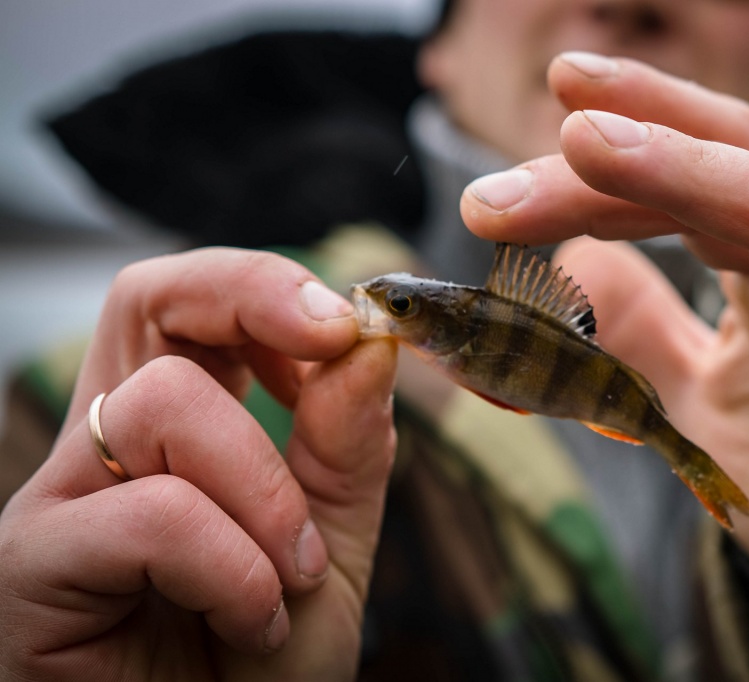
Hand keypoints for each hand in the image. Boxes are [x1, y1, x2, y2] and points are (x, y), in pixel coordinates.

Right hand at [0, 249, 396, 680]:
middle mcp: (104, 449)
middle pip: (145, 297)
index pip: (186, 303)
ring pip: (164, 404)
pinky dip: (231, 566)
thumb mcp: (328, 545)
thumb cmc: (259, 668)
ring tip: (289, 579)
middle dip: (248, 297)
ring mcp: (59, 501)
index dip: (262, 284)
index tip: (346, 320)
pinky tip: (249, 620)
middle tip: (330, 336)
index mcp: (173, 433)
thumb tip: (365, 346)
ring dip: (264, 490)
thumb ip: (345, 448)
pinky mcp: (32, 567)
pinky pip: (151, 513)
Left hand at [460, 52, 748, 635]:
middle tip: (529, 146)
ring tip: (589, 140)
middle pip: (719, 177)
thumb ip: (635, 333)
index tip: (538, 120)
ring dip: (690, 171)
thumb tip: (566, 273)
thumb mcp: (684, 395)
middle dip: (624, 146)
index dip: (612, 151)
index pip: (681, 188)